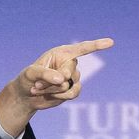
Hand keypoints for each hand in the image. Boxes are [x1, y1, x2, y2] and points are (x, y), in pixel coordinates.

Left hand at [0, 37, 114, 135]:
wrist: (27, 96)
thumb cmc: (27, 79)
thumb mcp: (30, 73)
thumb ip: (46, 74)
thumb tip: (63, 79)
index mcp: (61, 53)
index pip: (82, 48)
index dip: (96, 45)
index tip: (110, 42)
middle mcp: (69, 64)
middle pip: (70, 71)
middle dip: (54, 80)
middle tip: (38, 83)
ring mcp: (72, 78)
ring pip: (70, 85)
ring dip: (53, 90)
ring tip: (40, 88)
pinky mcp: (73, 90)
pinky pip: (73, 94)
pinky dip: (59, 96)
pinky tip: (49, 95)